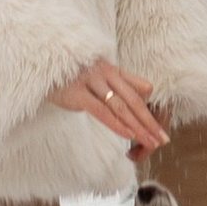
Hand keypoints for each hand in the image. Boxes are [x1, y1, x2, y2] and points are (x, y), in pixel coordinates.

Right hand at [50, 61, 169, 154]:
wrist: (43, 63)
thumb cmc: (72, 72)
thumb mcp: (100, 74)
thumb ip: (124, 80)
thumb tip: (149, 90)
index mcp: (112, 70)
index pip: (138, 93)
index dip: (151, 113)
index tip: (162, 130)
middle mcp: (105, 74)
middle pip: (133, 101)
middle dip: (149, 123)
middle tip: (163, 140)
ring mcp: (91, 83)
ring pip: (120, 107)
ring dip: (137, 127)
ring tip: (150, 142)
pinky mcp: (78, 94)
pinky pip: (101, 111)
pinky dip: (116, 123)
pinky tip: (128, 135)